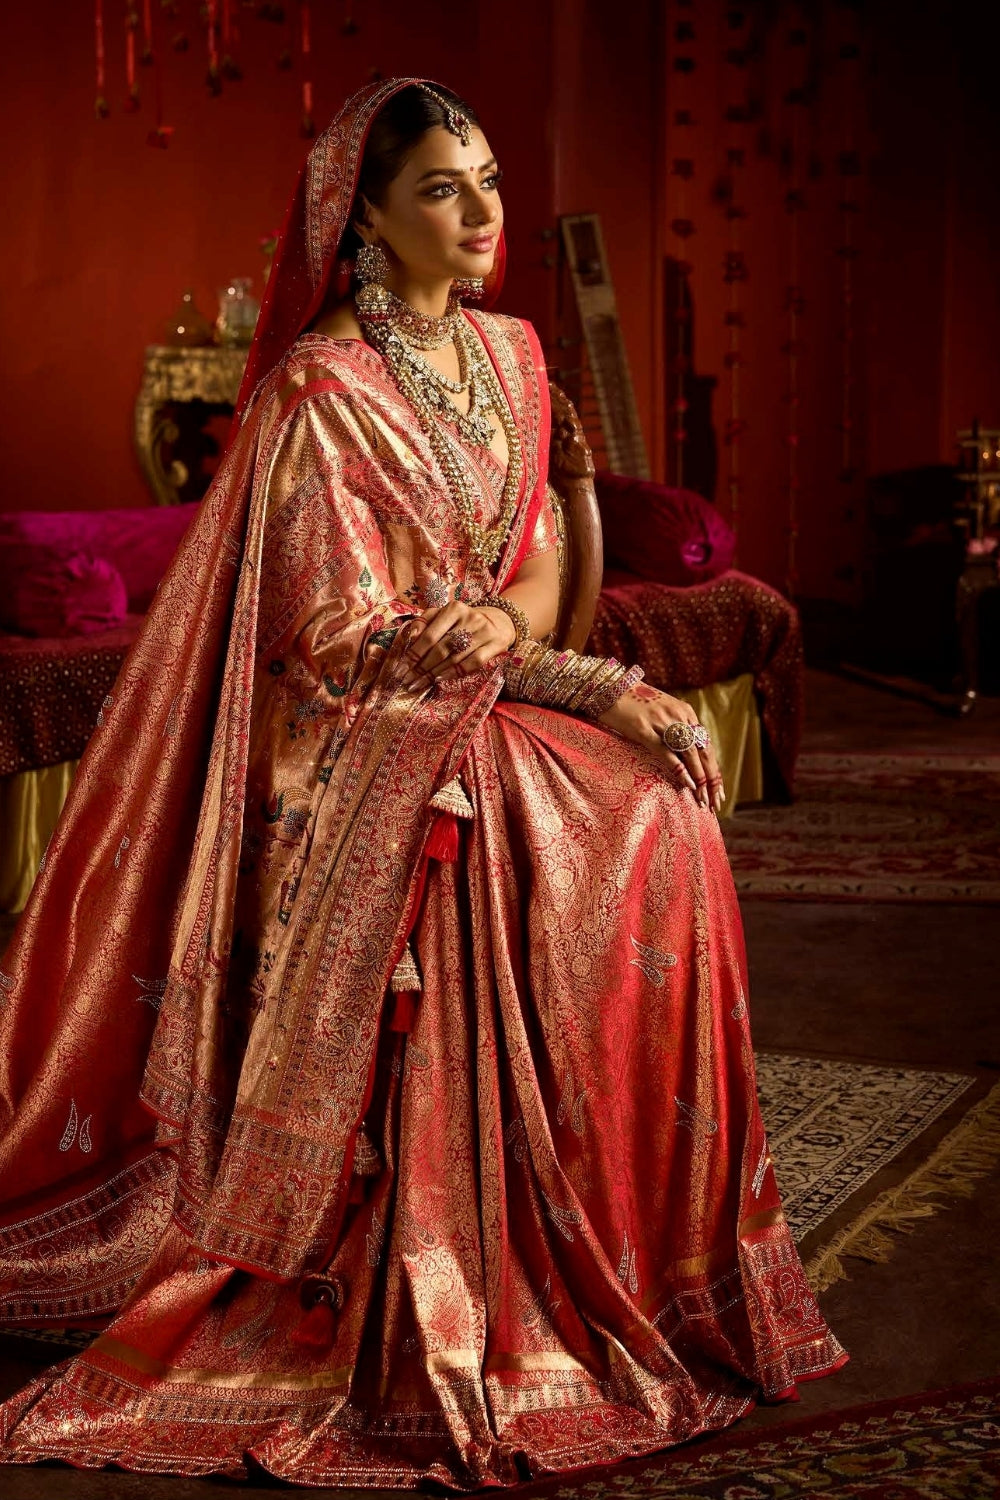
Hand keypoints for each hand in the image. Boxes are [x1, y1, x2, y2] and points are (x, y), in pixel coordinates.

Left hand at [400, 602, 515, 688]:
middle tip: (408, 681)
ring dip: (434, 674)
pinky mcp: (495, 645)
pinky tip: (440, 679)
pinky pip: (473, 663)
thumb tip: (410, 637)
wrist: (499, 621)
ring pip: (455, 658)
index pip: (429, 635)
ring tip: (419, 684)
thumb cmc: (463, 621)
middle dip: (422, 667)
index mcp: (454, 608)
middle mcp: (470, 618)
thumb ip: (424, 622)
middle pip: (441, 648)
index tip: (401, 669)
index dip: (414, 654)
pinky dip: (455, 673)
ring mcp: (484, 632)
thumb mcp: (444, 615)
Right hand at [597, 682, 725, 812]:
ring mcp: (661, 722)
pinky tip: (688, 784)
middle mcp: (678, 715)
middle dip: (711, 778)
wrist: (608, 687)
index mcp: (685, 711)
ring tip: (703, 799)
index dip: (713, 768)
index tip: (718, 790)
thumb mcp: (660, 712)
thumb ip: (674, 727)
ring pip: (689, 753)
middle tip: (716, 801)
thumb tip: (684, 753)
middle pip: (702, 750)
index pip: (705, 744)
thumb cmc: (633, 703)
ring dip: (699, 778)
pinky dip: (680, 770)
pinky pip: (666, 752)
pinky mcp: (643, 729)